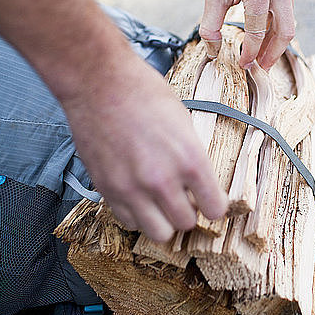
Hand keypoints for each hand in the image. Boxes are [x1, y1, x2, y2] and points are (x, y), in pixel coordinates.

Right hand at [0, 0, 227, 242]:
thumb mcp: (184, 121)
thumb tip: (198, 182)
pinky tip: (137, 196)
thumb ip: (192, 157)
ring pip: (158, 233)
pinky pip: (128, 221)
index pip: (215, 209)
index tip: (208, 201)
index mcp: (190, 160)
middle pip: (186, 224)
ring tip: (159, 203)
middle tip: (182, 198)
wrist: (99, 82)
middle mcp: (163, 180)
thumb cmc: (144, 92)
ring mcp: (132, 188)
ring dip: (162, 220)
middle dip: (187, 212)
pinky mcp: (107, 189)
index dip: (213, 205)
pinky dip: (136, 214)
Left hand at [200, 0, 297, 69]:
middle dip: (273, 55)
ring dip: (275, 42)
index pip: (257, 33)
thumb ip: (211, 25)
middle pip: (285, 33)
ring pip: (288, 23)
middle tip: (261, 69)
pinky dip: (276, 27)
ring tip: (262, 56)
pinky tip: (264, 35)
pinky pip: (287, 12)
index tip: (243, 64)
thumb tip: (213, 52)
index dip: (250, 53)